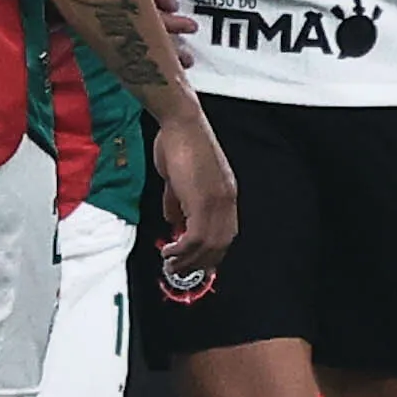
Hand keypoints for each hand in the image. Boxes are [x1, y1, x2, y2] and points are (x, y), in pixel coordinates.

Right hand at [151, 107, 239, 293]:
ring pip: (208, 244)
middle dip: (200, 263)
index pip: (226, 233)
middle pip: (220, 244)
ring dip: (189, 260)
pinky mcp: (203, 200)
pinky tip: (169, 251)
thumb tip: (174, 222)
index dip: (213, 252)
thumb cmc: (179, 145)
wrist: (182, 124)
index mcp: (226, 195)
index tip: (198, 265)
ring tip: (171, 265)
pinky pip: (196, 235)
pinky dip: (183, 249)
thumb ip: (179, 203)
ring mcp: (217, 201)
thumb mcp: (180, 181)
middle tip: (181, 272)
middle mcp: (227, 200)